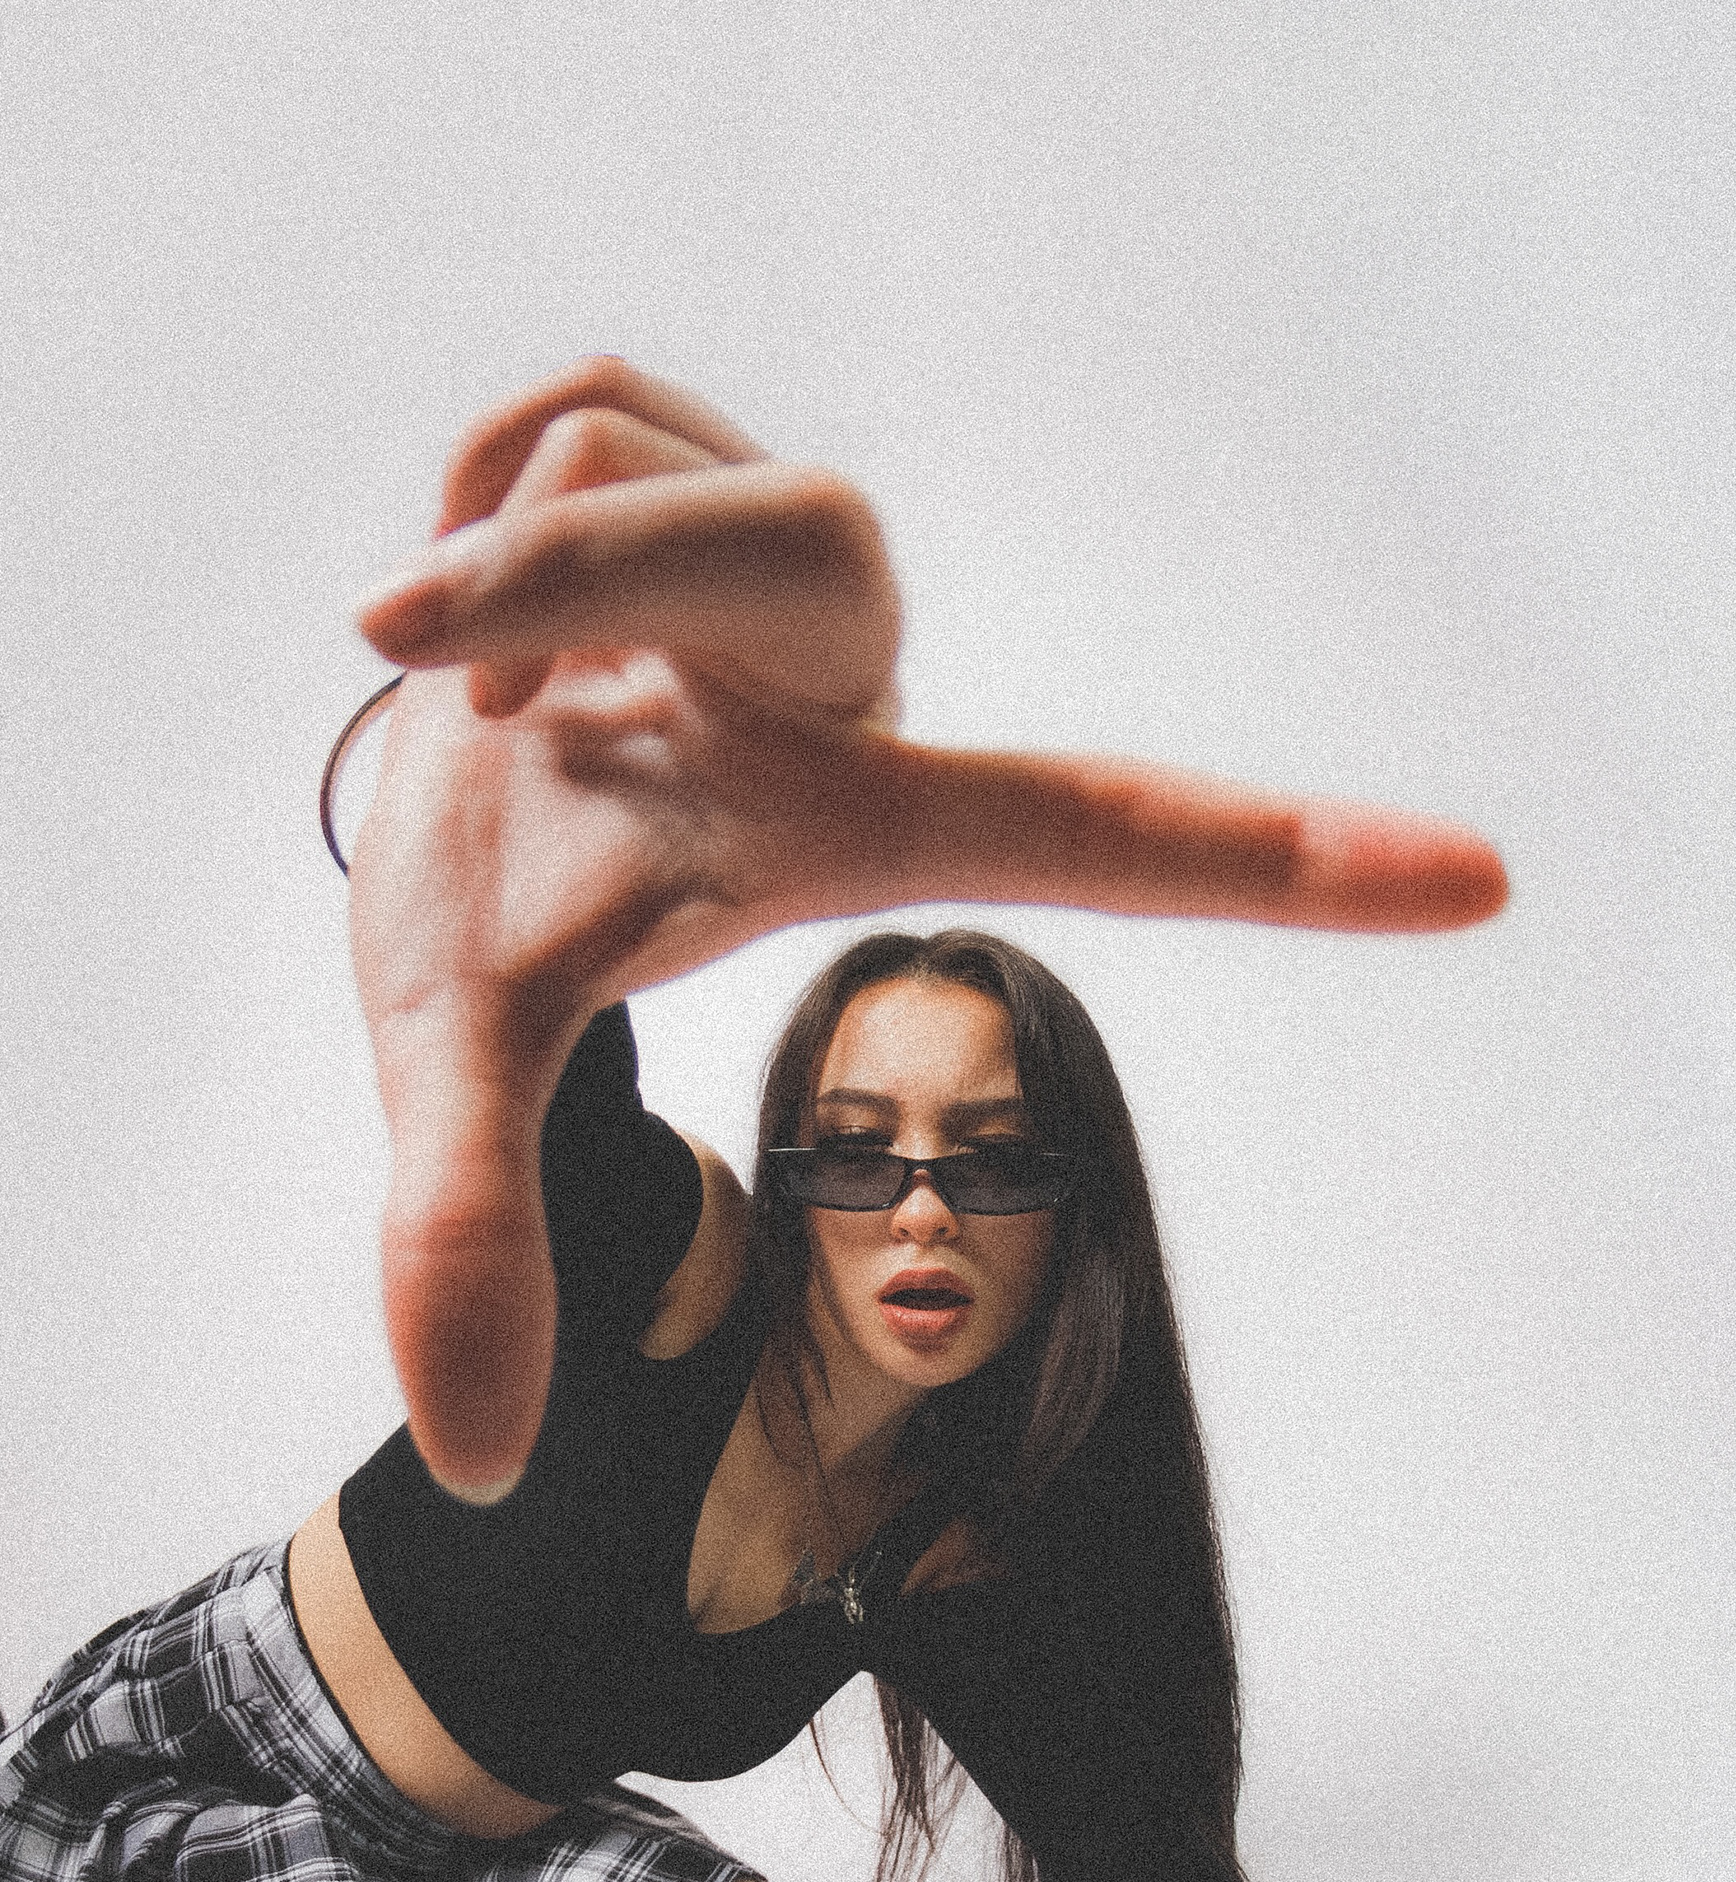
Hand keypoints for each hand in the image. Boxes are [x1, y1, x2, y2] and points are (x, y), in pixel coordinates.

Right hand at [345, 358, 1509, 1496]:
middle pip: (793, 543)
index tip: (1480, 884)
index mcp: (858, 822)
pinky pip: (572, 406)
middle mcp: (855, 681)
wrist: (414, 774)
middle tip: (415, 654)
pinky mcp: (707, 442)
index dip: (1276, 859)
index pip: (1099, 830)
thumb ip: (469, 1243)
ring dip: (491, 566)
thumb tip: (476, 1461)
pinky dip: (472, 489)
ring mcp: (785, 562)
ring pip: (627, 452)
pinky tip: (472, 593)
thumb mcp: (469, 1060)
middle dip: (563, 575)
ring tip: (469, 685)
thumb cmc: (494, 913)